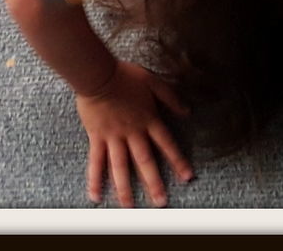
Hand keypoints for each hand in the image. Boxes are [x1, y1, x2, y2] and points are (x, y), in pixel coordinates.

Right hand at [75, 60, 193, 207]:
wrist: (98, 74)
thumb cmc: (125, 75)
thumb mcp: (153, 81)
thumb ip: (170, 97)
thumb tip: (187, 111)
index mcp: (148, 119)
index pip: (166, 143)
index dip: (177, 160)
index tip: (187, 177)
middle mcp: (132, 132)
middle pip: (145, 161)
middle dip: (154, 182)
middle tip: (160, 202)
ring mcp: (114, 137)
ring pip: (121, 167)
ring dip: (125, 189)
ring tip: (129, 207)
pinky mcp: (97, 138)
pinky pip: (96, 162)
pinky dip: (95, 179)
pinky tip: (96, 196)